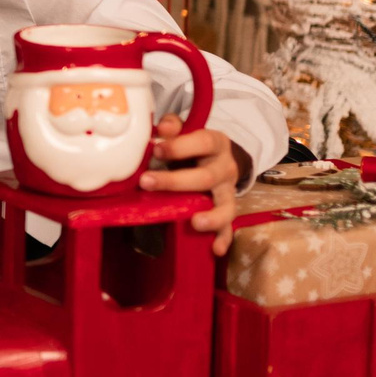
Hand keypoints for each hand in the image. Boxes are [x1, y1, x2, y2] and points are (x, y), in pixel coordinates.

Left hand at [140, 114, 251, 255]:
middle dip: (175, 181)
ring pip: (225, 204)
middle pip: (205, 177)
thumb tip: (162, 129)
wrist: (219, 158)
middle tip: (146, 182)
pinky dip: (223, 238)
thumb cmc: (193, 145)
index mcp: (215, 143)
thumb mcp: (187, 131)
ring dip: (211, 215)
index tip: (156, 149)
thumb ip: (174, 127)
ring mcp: (228, 191)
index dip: (180, 145)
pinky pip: (229, 226)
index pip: (202, 141)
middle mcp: (225, 167)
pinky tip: (215, 249)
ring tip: (194, 222)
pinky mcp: (228, 210)